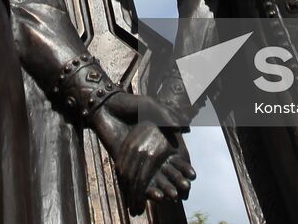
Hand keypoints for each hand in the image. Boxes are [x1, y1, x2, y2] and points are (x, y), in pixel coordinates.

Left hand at [92, 93, 194, 210]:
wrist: (105, 106)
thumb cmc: (128, 102)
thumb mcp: (149, 105)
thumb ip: (164, 115)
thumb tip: (180, 127)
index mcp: (160, 136)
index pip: (176, 157)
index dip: (184, 168)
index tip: (192, 176)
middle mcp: (150, 149)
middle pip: (165, 171)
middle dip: (174, 182)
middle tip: (181, 193)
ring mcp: (136, 157)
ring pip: (151, 178)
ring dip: (161, 188)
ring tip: (170, 196)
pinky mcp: (123, 161)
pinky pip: (134, 178)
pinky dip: (144, 188)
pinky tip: (154, 194)